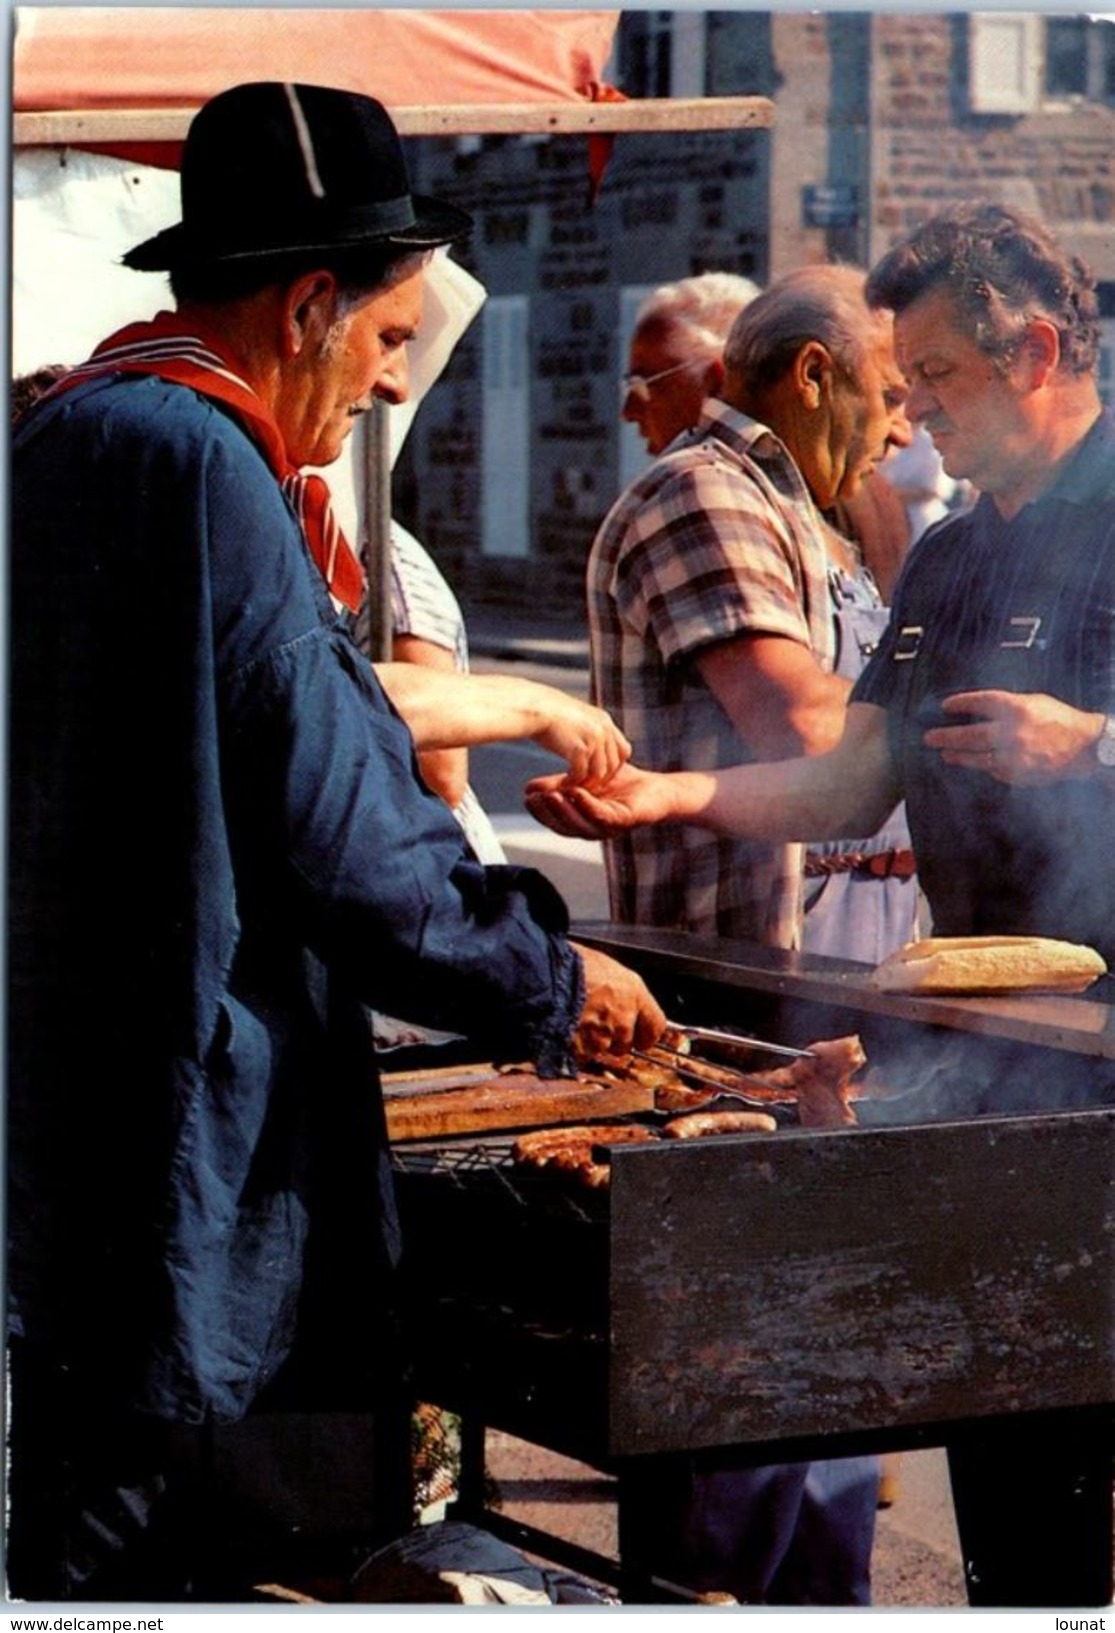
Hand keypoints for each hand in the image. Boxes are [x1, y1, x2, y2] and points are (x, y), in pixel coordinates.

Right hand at [525, 763, 679, 838]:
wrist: (655, 788)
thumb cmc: (619, 785)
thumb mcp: (581, 782)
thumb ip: (558, 785)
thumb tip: (527, 789)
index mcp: (583, 823)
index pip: (556, 822)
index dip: (540, 812)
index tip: (526, 797)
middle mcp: (594, 830)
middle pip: (566, 827)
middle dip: (548, 813)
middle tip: (534, 798)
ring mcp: (610, 829)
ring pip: (582, 825)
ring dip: (565, 811)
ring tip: (550, 795)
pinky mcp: (625, 821)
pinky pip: (602, 815)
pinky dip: (588, 805)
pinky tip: (576, 791)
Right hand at [531, 694, 630, 790]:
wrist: (534, 707)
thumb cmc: (548, 714)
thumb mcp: (577, 718)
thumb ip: (589, 731)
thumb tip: (590, 749)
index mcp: (604, 721)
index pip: (624, 750)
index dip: (614, 766)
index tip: (599, 774)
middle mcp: (603, 729)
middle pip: (614, 764)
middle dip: (601, 779)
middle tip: (587, 787)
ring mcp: (593, 739)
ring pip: (599, 773)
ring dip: (587, 784)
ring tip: (574, 789)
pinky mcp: (579, 749)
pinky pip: (581, 775)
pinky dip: (572, 783)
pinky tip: (563, 785)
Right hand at [570, 943, 666, 1061]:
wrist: (545, 973)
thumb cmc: (570, 962)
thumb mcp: (604, 965)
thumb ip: (617, 985)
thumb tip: (615, 991)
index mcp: (633, 993)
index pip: (656, 1026)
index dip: (645, 1033)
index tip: (639, 1035)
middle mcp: (623, 1018)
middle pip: (626, 1043)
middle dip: (613, 1039)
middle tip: (595, 1024)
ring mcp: (603, 1037)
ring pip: (603, 1051)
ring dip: (592, 1045)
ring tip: (576, 1024)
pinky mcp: (582, 1050)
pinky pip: (582, 1056)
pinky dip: (574, 1050)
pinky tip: (565, 1032)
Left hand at [923, 690, 1105, 784]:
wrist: (1084, 748)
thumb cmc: (1059, 721)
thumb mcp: (1034, 702)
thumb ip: (1006, 705)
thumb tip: (977, 709)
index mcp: (1018, 708)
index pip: (980, 702)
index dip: (960, 703)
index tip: (945, 706)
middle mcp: (1013, 732)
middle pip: (971, 734)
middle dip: (946, 736)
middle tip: (930, 737)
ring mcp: (1014, 756)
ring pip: (977, 757)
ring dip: (958, 756)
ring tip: (945, 754)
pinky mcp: (1018, 774)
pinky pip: (992, 770)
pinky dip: (982, 766)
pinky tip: (971, 763)